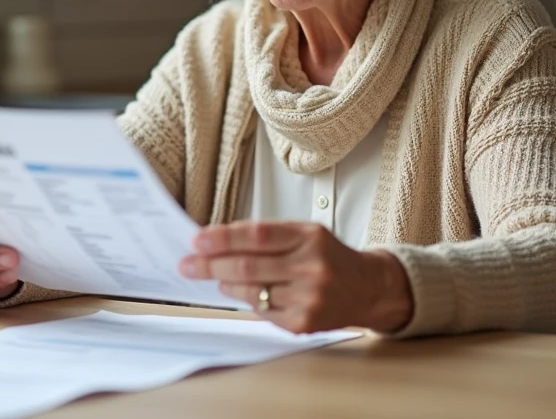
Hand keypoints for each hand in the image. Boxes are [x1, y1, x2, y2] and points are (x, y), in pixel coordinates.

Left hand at [179, 221, 412, 333]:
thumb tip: (218, 242)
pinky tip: (247, 293)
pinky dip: (249, 301)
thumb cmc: (328, 256)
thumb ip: (268, 235)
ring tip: (216, 277)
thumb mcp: (305, 233)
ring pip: (251, 292)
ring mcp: (309, 297)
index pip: (257, 235)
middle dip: (210, 265)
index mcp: (310, 237)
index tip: (197, 240)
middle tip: (188, 264)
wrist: (367, 288)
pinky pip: (263, 311)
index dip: (223, 238)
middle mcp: (312, 266)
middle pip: (248, 266)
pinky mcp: (304, 322)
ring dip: (226, 284)